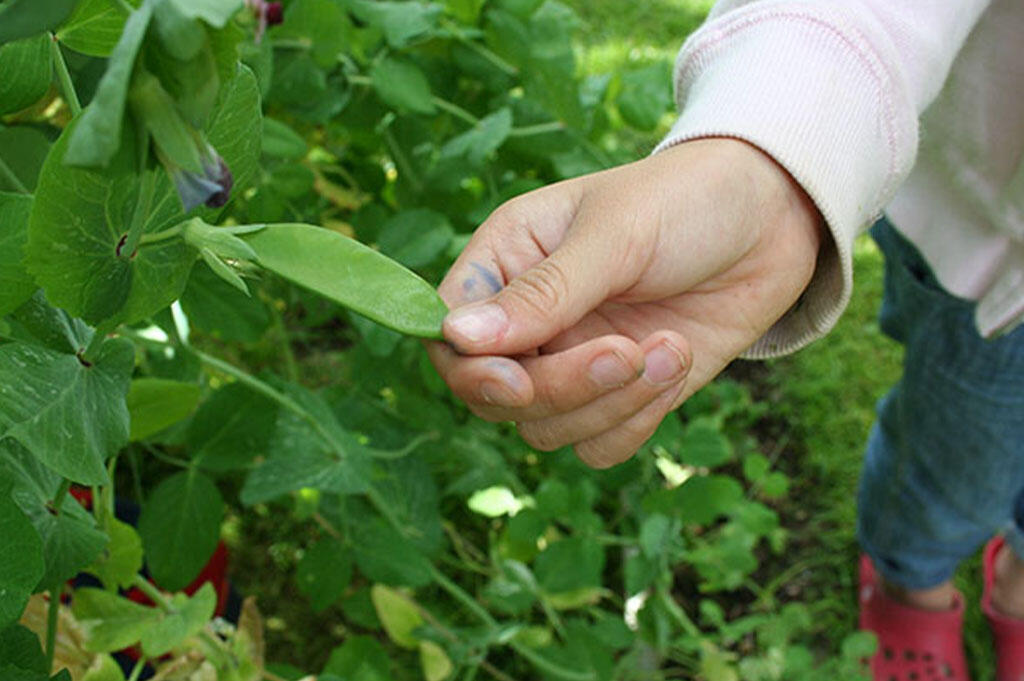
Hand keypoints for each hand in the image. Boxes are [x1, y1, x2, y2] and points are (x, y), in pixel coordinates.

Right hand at [427, 138, 822, 467]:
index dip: (473, 371)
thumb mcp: (614, 236)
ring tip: (670, 348)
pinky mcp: (623, 395)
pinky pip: (601, 446)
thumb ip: (542, 293)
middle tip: (627, 350)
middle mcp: (531, 321)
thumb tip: (456, 338)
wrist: (774, 218)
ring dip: (612, 403)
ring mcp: (575, 362)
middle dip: (563, 389)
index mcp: (507, 262)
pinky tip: (678, 362)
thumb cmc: (685, 200)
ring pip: (548, 431)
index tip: (519, 379)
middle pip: (499, 397)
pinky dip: (638, 420)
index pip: (450, 336)